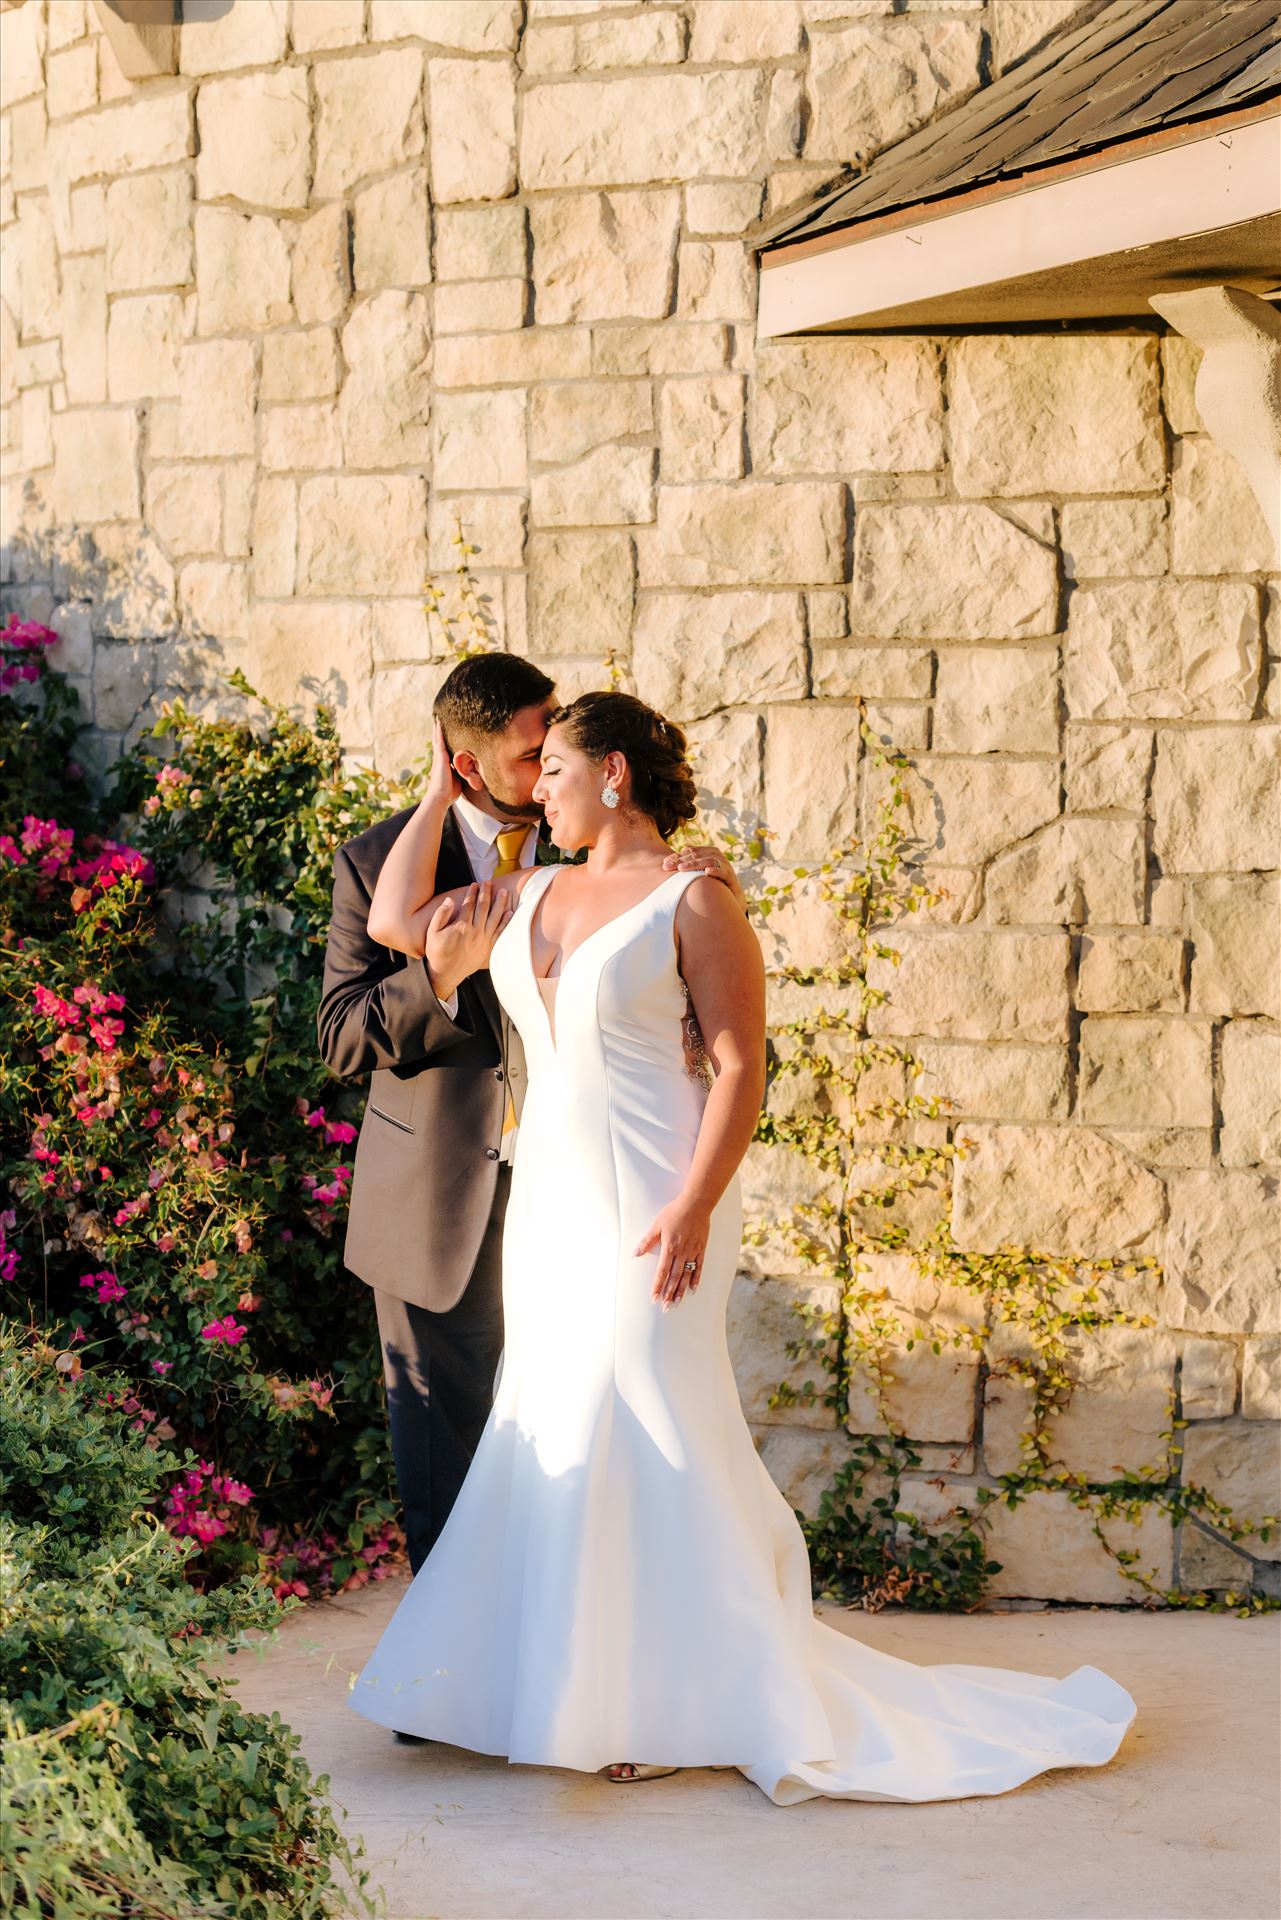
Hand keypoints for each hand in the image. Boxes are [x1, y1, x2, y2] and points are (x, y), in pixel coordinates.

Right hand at [423, 882, 512, 995]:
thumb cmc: (437, 952)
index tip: (475, 884)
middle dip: (487, 893)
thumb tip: (450, 900)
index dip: (472, 892)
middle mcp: (475, 931)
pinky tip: (509, 912)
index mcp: (461, 926)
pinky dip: (505, 922)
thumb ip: (441, 915)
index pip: (469, 904)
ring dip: (499, 903)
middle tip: (489, 882)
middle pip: (483, 907)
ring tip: (503, 892)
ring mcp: (483, 940)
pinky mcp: (488, 948)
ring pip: (494, 917)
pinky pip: (500, 932)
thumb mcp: (432, 932)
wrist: (445, 974)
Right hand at [425, 715, 462, 808]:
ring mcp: (439, 757)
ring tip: (438, 718)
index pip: (444, 749)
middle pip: (439, 741)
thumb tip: (471, 772)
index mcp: (444, 763)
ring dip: (438, 729)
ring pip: (438, 739)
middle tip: (438, 720)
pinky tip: (439, 723)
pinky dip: (439, 732)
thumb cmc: (449, 792)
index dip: (444, 740)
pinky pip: (439, 741)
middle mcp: (440, 758)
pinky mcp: (440, 756)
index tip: (445, 733)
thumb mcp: (458, 779)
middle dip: (439, 732)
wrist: (441, 796)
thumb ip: (462, 773)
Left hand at [634, 1196, 710, 1311]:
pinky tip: (693, 1290)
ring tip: (677, 1303)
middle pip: (674, 1277)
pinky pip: (699, 1268)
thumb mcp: (657, 1225)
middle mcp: (682, 1252)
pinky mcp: (701, 1249)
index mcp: (669, 1247)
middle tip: (665, 1308)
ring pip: (686, 1275)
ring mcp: (693, 1252)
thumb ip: (646, 1241)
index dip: (657, 1286)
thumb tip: (634, 1254)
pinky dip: (696, 1280)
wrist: (696, 1203)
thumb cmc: (674, 1212)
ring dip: (681, 1290)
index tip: (653, 1298)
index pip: (662, 1272)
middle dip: (669, 1294)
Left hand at [662, 843, 746, 913]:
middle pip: (697, 854)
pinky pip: (723, 872)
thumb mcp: (698, 874)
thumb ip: (687, 866)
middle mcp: (717, 856)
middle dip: (681, 860)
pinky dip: (715, 871)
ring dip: (694, 864)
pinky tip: (707, 872)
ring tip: (681, 869)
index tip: (664, 864)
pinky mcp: (731, 877)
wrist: (731, 898)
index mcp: (708, 852)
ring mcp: (724, 865)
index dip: (676, 857)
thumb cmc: (711, 884)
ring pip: (708, 860)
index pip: (690, 851)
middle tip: (668, 867)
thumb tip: (667, 861)